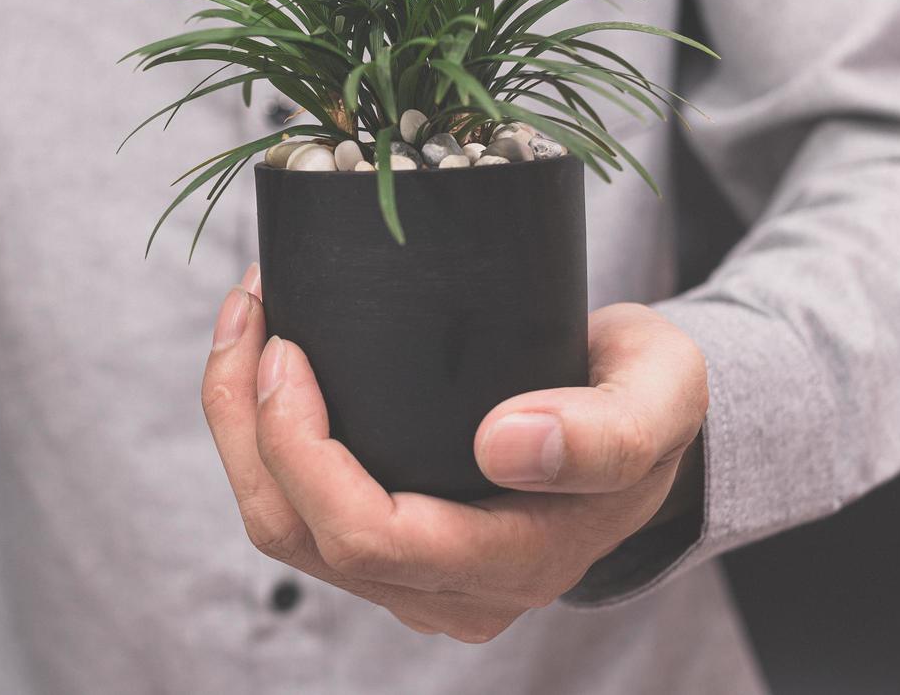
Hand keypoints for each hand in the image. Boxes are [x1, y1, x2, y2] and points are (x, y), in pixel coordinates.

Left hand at [202, 264, 707, 642]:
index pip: (369, 539)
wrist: (638, 418)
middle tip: (252, 309)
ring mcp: (412, 576)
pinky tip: (264, 355)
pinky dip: (258, 432)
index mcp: (516, 562)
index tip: (290, 347)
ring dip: (237, 424)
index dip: (302, 451)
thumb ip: (609, 432)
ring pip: (280, 525)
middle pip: (298, 534)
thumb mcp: (662, 394)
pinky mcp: (386, 542)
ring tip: (244, 319)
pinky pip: (294, 506)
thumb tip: (505, 445)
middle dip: (244, 422)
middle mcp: (452, 590)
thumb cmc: (646, 398)